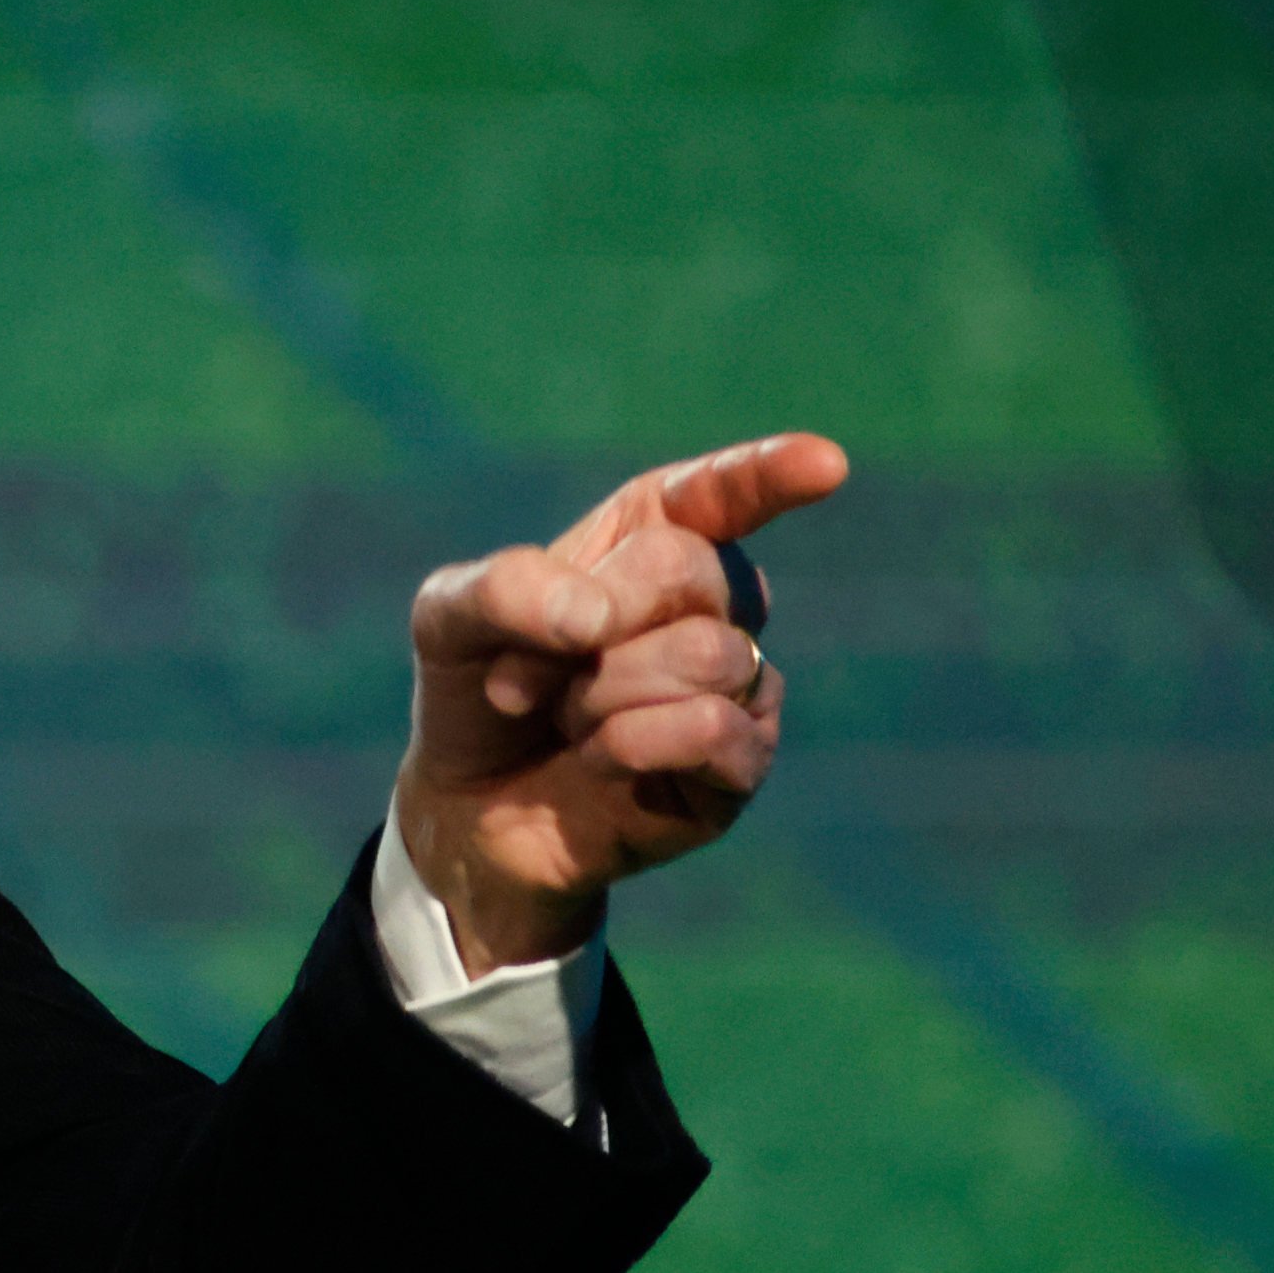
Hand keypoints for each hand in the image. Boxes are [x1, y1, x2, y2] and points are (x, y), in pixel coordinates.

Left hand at [394, 433, 851, 973]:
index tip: (825, 464)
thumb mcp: (448, 619)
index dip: (771, 473)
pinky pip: (713, 730)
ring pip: (705, 654)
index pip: (722, 493)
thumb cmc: (476, 690)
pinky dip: (631, 744)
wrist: (468, 809)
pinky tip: (598, 762)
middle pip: (688, 569)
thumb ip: (504, 588)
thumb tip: (595, 615)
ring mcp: (739, 684)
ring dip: (600, 695)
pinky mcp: (741, 764)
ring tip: (565, 721)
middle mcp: (712, 603)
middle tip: (518, 676)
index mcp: (651, 538)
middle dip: (588, 623)